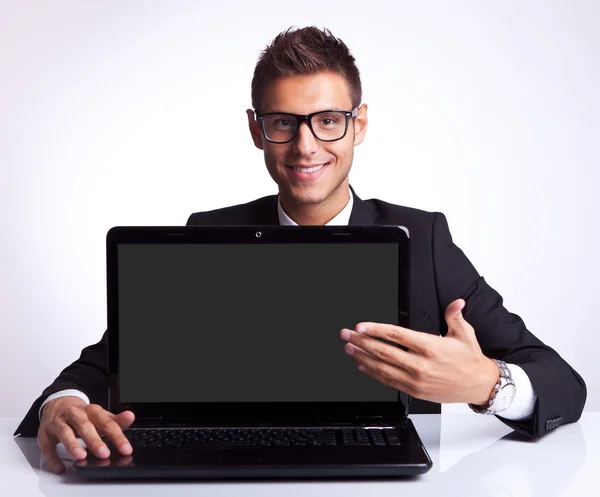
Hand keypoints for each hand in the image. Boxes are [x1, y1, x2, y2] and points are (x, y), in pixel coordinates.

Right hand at [38, 396, 134, 473]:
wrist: (58, 404)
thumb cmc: (82, 414)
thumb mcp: (100, 416)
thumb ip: (115, 420)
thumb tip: (130, 417)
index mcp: (91, 411)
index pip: (106, 422)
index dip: (116, 436)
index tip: (126, 449)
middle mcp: (75, 414)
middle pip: (85, 426)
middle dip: (94, 440)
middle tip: (105, 453)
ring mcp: (58, 423)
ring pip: (65, 432)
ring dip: (72, 445)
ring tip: (81, 457)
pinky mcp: (45, 434)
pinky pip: (47, 446)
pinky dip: (52, 457)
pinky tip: (60, 467)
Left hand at [340, 299, 498, 404]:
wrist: (479, 385)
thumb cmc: (470, 359)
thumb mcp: (465, 333)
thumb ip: (454, 315)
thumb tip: (456, 302)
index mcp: (430, 346)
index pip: (396, 335)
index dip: (376, 330)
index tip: (360, 326)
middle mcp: (420, 364)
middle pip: (383, 351)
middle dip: (361, 342)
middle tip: (346, 335)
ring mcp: (415, 379)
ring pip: (382, 367)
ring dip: (362, 357)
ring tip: (349, 348)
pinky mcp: (414, 391)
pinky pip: (388, 381)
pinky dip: (373, 373)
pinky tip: (362, 365)